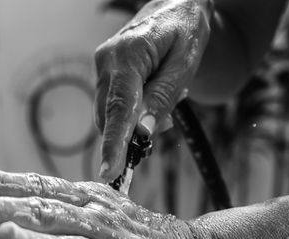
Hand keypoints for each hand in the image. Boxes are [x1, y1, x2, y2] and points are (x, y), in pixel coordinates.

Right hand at [95, 0, 210, 180]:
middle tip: (168, 122)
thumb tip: (142, 133)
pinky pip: (114, 106)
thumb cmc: (186, 28)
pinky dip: (133, 113)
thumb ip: (162, 99)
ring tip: (168, 99)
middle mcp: (106, 62)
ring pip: (111, 115)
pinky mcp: (105, 74)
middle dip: (134, 133)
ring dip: (136, 122)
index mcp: (127, 55)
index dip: (113, 144)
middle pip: (110, 117)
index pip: (118, 108)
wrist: (177, 3)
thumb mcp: (185, 64)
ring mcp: (102, 68)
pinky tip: (154, 97)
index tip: (110, 172)